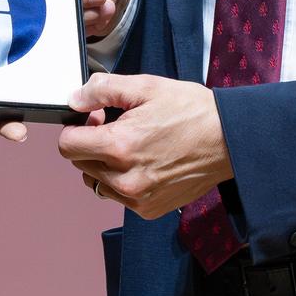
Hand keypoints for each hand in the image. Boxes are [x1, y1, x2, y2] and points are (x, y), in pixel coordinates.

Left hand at [57, 73, 230, 218]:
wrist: (228, 140)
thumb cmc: (191, 111)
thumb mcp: (146, 86)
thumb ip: (102, 90)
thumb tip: (74, 100)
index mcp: (119, 147)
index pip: (67, 146)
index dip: (78, 127)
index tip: (98, 118)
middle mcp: (125, 179)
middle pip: (80, 164)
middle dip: (91, 143)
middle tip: (119, 127)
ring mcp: (137, 198)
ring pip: (96, 181)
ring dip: (104, 164)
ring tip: (132, 146)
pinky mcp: (149, 209)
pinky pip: (118, 195)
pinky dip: (122, 180)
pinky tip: (145, 162)